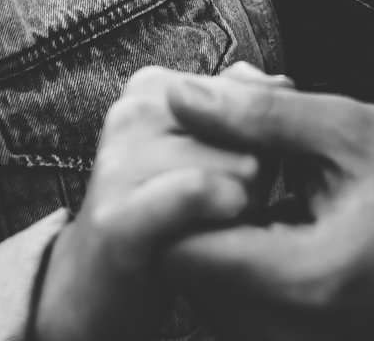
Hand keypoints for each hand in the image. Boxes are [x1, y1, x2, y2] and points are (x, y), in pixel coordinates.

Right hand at [33, 66, 263, 340]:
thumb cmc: (162, 219)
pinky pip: (197, 191)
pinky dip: (223, 211)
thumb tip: (283, 83)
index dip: (264, 143)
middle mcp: (133, 114)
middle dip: (259, 177)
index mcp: (154, 89)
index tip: (230, 174)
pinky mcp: (119, 218)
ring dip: (245, 209)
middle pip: (255, 132)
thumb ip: (240, 109)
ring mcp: (120, 163)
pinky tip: (214, 232)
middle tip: (218, 210)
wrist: (91, 289)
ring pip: (243, 165)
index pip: (255, 95)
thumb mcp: (204, 152)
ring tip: (208, 228)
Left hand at [154, 74, 373, 340]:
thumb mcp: (348, 130)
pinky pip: (228, 303)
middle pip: (185, 276)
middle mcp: (293, 329)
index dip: (172, 196)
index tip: (187, 151)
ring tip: (240, 183)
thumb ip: (258, 115)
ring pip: (202, 292)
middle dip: (185, 214)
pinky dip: (229, 258)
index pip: (184, 251)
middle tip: (210, 161)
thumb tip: (179, 95)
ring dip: (205, 237)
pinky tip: (257, 213)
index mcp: (308, 277)